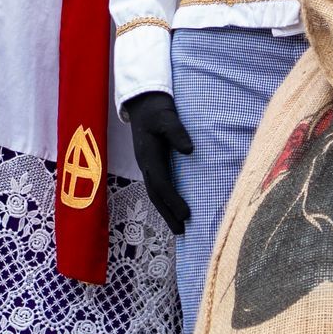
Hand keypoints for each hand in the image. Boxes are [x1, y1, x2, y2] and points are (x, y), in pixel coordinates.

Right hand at [124, 89, 191, 232]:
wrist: (142, 102)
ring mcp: (147, 165)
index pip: (161, 184)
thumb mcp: (166, 117)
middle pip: (156, 195)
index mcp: (148, 156)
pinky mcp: (152, 163)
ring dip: (167, 211)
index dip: (173, 201)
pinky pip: (158, 186)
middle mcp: (146, 165)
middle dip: (168, 214)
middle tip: (182, 232)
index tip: (187, 214)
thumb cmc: (156, 109)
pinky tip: (175, 208)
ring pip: (156, 193)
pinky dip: (166, 200)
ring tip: (179, 228)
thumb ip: (176, 132)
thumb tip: (189, 150)